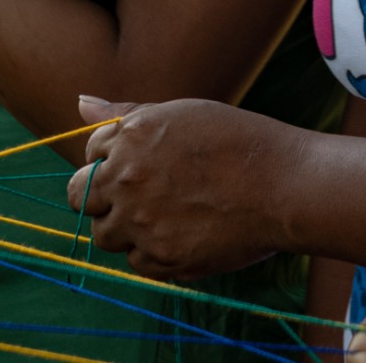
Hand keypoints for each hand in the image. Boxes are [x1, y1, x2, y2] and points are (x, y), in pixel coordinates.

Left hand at [67, 97, 298, 278]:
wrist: (284, 186)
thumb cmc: (237, 141)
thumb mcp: (180, 114)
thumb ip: (126, 115)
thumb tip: (81, 103)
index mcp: (128, 137)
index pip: (89, 154)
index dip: (112, 161)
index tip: (140, 166)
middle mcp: (126, 179)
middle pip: (81, 198)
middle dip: (101, 198)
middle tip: (140, 197)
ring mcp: (140, 221)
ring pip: (104, 235)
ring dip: (125, 228)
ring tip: (165, 216)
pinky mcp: (161, 258)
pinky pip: (135, 262)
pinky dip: (151, 253)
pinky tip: (182, 234)